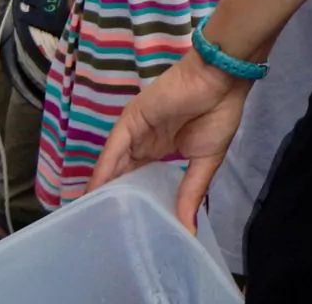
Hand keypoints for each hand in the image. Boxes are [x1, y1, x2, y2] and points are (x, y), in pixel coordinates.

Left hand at [86, 51, 251, 232]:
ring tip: (91, 215)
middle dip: (113, 196)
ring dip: (104, 187)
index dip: (133, 198)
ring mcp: (137, 130)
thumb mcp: (206, 161)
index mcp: (164, 148)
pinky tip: (95, 192)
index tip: (126, 225)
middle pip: (124, 172)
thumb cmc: (218, 116)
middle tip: (102, 225)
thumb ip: (191, 192)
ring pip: (115, 163)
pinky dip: (104, 170)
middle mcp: (146, 140)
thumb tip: (188, 231)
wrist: (220, 81)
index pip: (141, 177)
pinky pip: (115, 149)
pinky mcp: (131, 120)